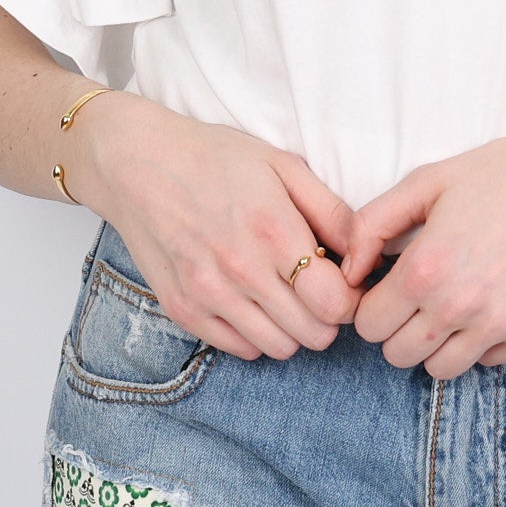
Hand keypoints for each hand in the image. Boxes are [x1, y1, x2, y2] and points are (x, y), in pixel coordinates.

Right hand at [66, 92, 361, 360]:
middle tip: (320, 289)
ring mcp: (208, 296)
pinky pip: (240, 349)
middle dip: (327, 316)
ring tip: (287, 294)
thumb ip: (331, 211)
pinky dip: (257, 333)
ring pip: (279, 348)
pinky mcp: (183, 311)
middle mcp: (241, 271)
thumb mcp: (283, 166)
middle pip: (312, 333)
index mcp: (273, 230)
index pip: (334, 302)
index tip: (347, 283)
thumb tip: (366, 252)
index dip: (351, 297)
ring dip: (293, 328)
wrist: (139, 164)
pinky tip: (254, 299)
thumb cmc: (216, 158)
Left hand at [339, 83, 505, 378]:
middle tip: (419, 292)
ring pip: (439, 370)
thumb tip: (347, 269)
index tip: (389, 284)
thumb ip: (374, 223)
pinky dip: (480, 341)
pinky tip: (491, 300)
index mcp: (427, 269)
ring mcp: (501, 328)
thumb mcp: (430, 180)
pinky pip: (486, 362)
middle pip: (397, 355)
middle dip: (399, 326)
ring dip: (436, 342)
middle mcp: (460, 308)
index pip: (369, 325)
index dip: (372, 303)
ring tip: (453, 300)